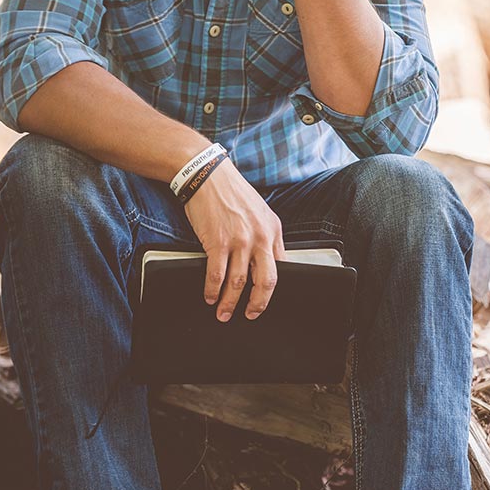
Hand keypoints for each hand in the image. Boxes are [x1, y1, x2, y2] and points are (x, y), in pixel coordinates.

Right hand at [183, 160, 286, 320]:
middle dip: (257, 304)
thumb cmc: (232, 193)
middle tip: (251, 315)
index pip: (281, 267)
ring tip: (223, 312)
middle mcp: (260, 238)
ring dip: (230, 302)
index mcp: (273, 231)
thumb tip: (267, 261)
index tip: (266, 300)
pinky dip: (212, 290)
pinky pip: (216, 275)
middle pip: (265, 281)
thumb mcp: (260, 212)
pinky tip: (209, 296)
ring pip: (238, 283)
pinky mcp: (217, 242)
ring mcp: (239, 241)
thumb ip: (266, 236)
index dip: (273, 288)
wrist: (207, 175)